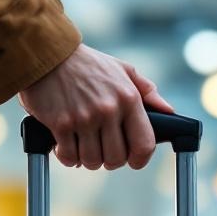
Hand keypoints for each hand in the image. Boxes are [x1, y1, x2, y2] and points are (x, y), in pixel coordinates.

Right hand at [18, 45, 173, 169]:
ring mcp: (84, 118)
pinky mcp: (61, 124)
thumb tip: (168, 111)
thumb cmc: (88, 65)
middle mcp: (108, 110)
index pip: (144, 144)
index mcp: (128, 98)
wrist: (48, 54)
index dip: (140, 159)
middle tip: (102, 151)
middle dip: (110, 161)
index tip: (134, 161)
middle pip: (116, 158)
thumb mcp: (123, 70)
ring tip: (84, 146)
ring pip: (93, 161)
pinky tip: (66, 146)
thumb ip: (147, 91)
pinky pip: (69, 156)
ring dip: (87, 160)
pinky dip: (68, 157)